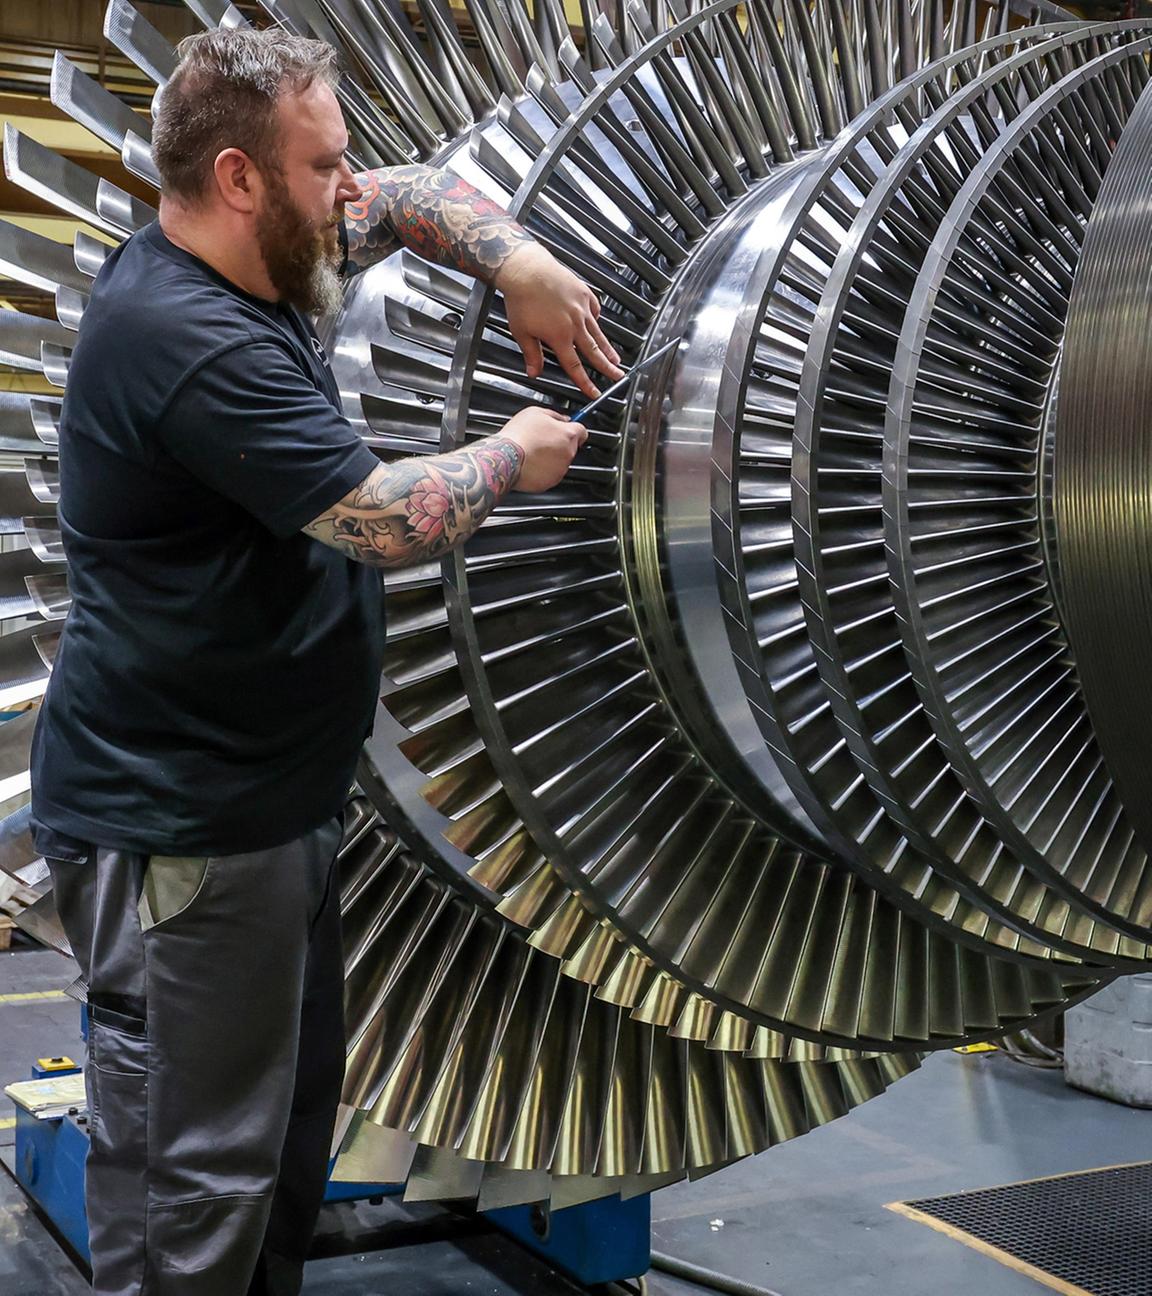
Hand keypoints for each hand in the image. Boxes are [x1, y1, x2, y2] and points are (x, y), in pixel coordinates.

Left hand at [494, 243, 624, 399]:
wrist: (526, 268)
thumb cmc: (522, 298)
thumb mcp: (521, 332)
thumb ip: (532, 355)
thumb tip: (534, 373)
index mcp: (560, 337)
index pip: (575, 366)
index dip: (585, 382)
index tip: (594, 392)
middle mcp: (575, 324)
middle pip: (594, 352)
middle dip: (607, 367)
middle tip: (618, 377)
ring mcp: (582, 308)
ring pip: (598, 333)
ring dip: (608, 348)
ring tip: (616, 359)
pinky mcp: (584, 293)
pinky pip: (595, 310)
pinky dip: (597, 319)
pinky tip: (598, 324)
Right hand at [497, 406, 588, 492]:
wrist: (505, 458)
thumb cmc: (519, 436)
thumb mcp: (536, 412)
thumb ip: (555, 415)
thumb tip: (563, 419)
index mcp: (568, 435)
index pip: (582, 431)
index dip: (574, 429)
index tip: (569, 428)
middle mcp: (568, 454)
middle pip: (571, 447)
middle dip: (560, 443)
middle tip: (543, 439)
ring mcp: (560, 470)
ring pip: (561, 461)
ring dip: (552, 457)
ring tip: (535, 451)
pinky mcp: (550, 482)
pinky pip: (551, 474)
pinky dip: (544, 470)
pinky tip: (532, 463)